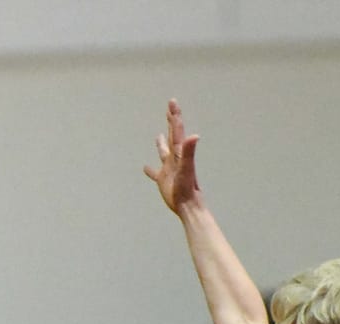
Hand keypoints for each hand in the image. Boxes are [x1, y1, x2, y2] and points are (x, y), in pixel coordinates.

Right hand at [144, 99, 202, 213]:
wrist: (187, 204)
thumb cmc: (187, 187)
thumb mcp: (186, 167)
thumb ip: (189, 151)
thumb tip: (194, 135)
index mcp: (178, 153)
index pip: (176, 130)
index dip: (174, 116)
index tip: (172, 103)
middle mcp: (174, 158)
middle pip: (172, 136)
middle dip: (171, 122)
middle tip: (169, 109)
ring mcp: (168, 169)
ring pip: (163, 152)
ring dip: (161, 143)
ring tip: (158, 135)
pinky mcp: (163, 180)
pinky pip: (155, 173)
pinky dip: (150, 170)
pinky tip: (145, 168)